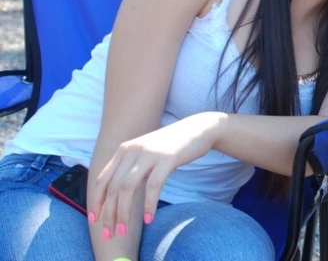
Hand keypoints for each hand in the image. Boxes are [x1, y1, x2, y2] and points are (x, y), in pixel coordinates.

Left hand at [90, 112, 224, 237]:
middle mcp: (132, 150)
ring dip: (124, 213)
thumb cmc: (172, 146)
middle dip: (109, 213)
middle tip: (110, 233)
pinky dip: (149, 204)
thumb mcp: (146, 153)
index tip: (94, 219)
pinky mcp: (167, 158)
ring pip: (128, 188)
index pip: (102, 179)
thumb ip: (131, 167)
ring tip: (124, 230)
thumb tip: (117, 194)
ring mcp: (150, 153)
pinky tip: (149, 218)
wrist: (198, 129)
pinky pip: (153, 186)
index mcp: (124, 150)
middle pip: (113, 187)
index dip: (96, 201)